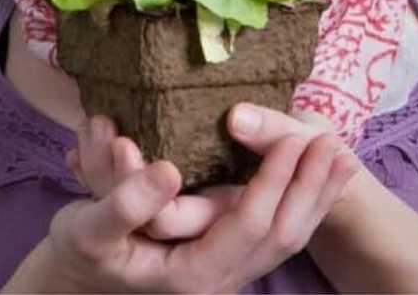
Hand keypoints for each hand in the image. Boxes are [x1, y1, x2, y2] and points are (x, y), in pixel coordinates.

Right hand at [44, 107, 360, 291]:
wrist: (78, 278)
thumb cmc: (80, 253)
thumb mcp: (88, 229)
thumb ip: (126, 203)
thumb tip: (168, 170)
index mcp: (193, 274)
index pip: (249, 224)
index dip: (273, 180)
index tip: (293, 137)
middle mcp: (220, 280)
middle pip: (282, 235)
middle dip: (308, 187)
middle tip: (332, 139)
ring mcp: (227, 273)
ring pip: (287, 238)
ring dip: (314, 195)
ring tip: (339, 153)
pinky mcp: (227, 259)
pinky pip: (274, 233)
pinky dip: (299, 203)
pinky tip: (312, 175)